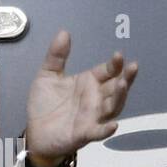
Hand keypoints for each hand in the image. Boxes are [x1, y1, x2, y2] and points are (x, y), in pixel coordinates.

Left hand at [25, 30, 137, 165]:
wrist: (33, 131)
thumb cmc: (45, 104)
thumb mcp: (47, 77)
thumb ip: (56, 56)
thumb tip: (63, 32)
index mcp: (90, 82)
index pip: (108, 71)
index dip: (115, 64)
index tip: (117, 55)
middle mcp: (96, 98)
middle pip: (117, 87)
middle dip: (126, 77)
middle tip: (132, 67)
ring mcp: (92, 116)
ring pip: (113, 106)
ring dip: (120, 97)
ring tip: (123, 85)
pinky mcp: (84, 133)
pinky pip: (99, 132)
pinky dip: (106, 129)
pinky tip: (113, 125)